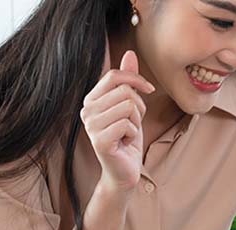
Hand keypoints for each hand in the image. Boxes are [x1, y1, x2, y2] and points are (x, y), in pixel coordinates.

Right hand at [81, 50, 153, 193]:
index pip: (114, 76)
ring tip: (127, 133)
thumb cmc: (127, 138)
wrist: (124, 170)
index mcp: (91, 99)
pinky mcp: (99, 140)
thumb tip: (130, 54)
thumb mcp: (131, 105)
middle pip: (124, 91)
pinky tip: (124, 143)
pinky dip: (133, 134)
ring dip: (136, 122)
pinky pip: (128, 124)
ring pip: (128, 107)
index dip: (136, 79)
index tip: (149, 89)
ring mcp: (90, 125)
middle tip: (131, 124)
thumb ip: (128, 81)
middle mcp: (86, 110)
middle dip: (138, 107)